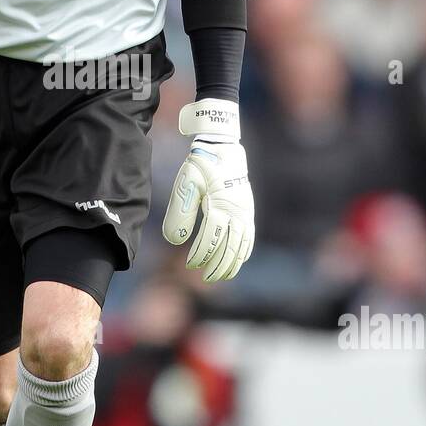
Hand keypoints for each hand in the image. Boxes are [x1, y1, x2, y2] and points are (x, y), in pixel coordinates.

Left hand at [162, 98, 254, 281]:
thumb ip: (179, 212)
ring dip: (232, 263)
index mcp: (220, 205)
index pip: (211, 239)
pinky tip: (238, 261)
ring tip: (221, 276)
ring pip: (242, 245)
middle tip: (205, 277)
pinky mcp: (249, 210)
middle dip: (218, 265)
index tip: (191, 265)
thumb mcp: (185, 185)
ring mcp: (246, 211)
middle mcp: (237, 211)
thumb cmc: (200, 166)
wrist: (222, 147)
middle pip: (230, 247)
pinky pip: (250, 237)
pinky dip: (244, 251)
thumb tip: (175, 240)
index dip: (201, 254)